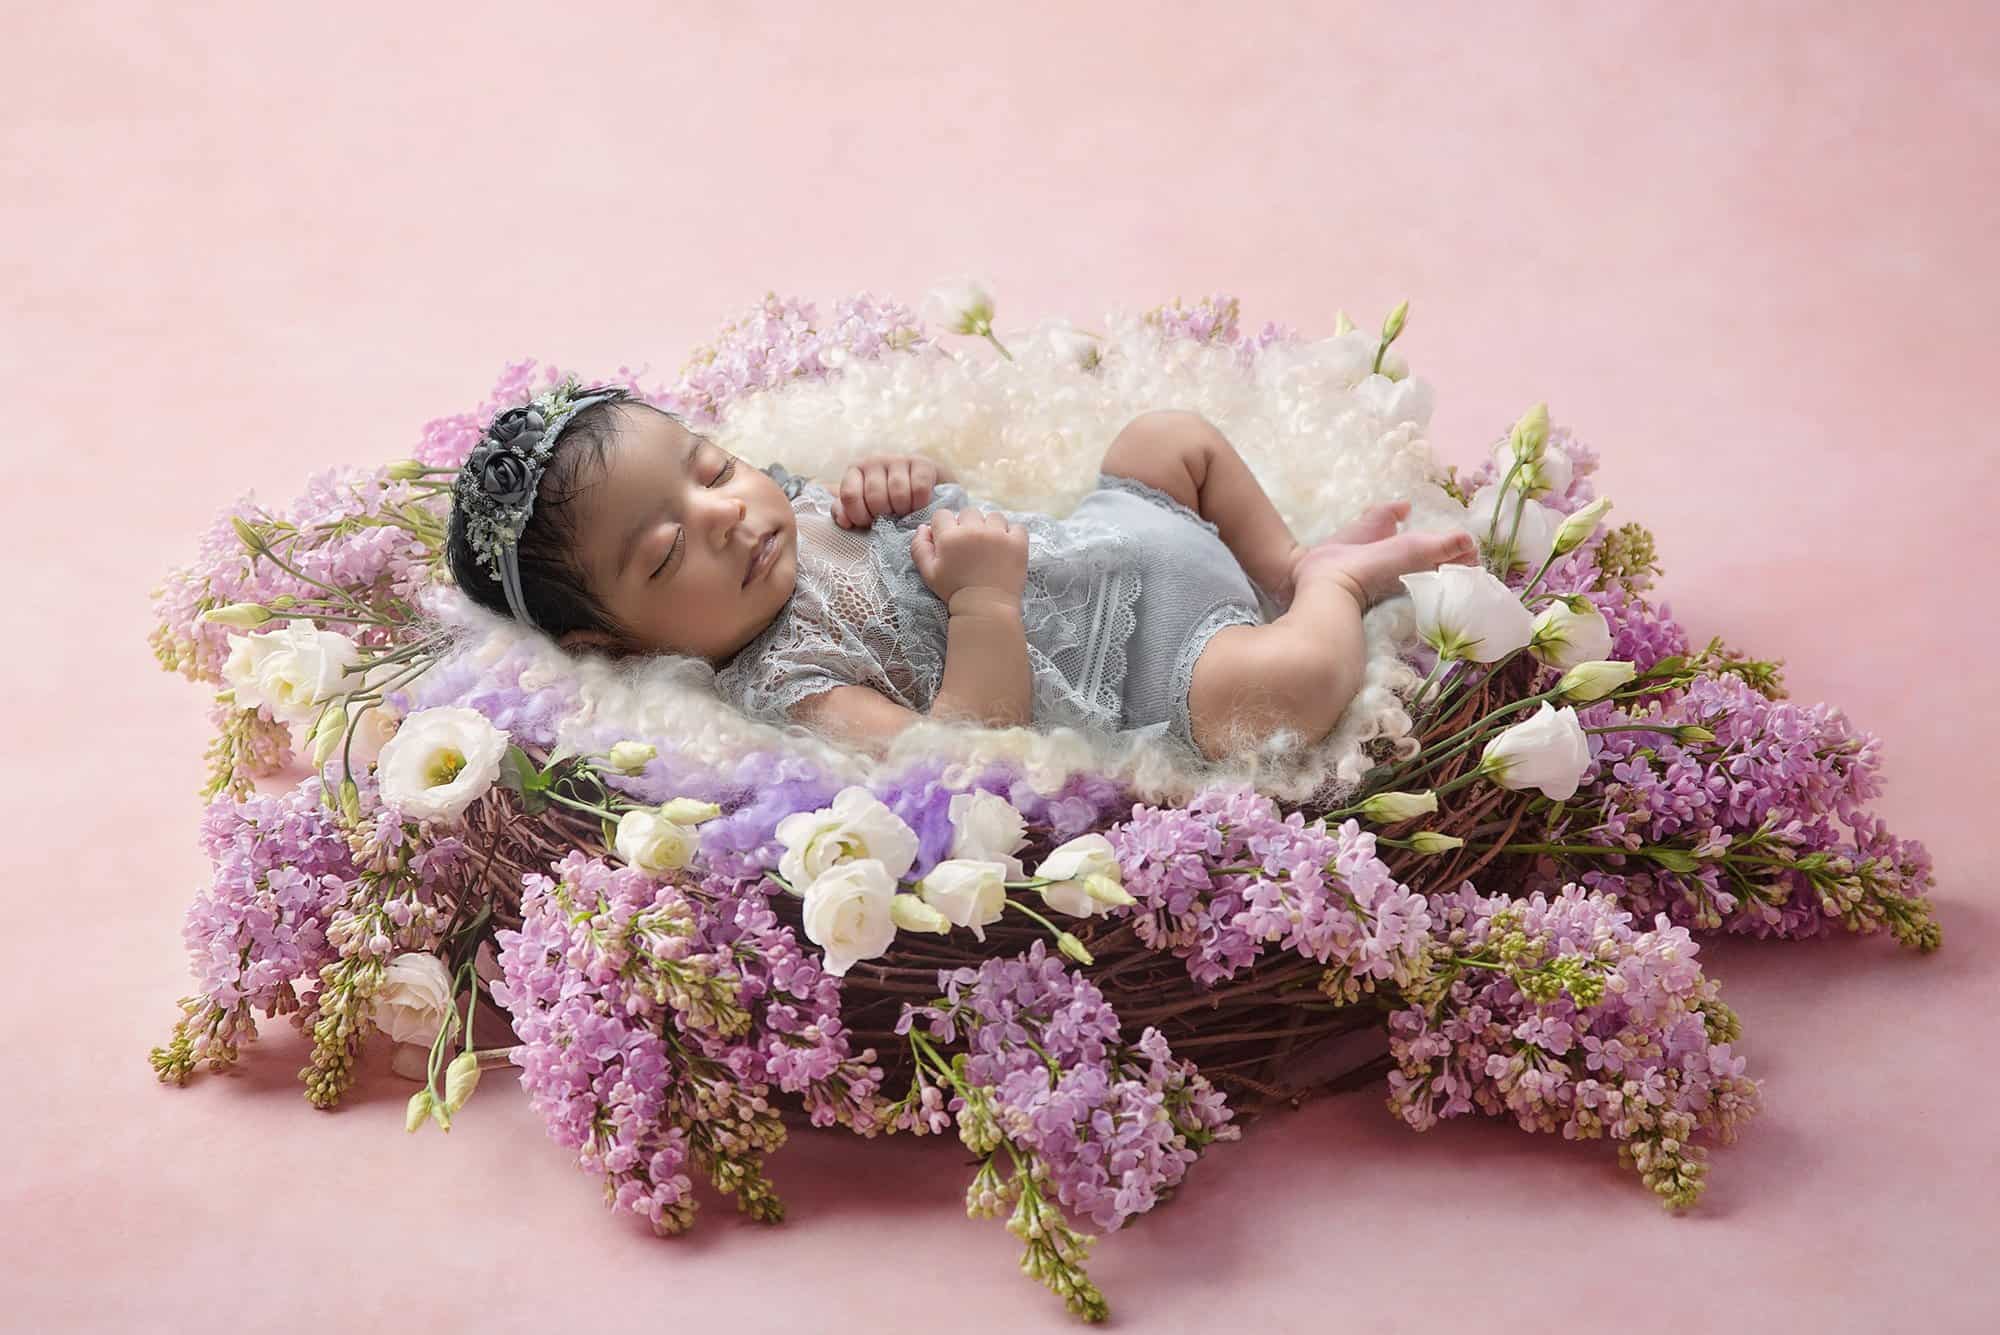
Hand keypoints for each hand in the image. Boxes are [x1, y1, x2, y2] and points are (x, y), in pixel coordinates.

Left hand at [833, 454, 945, 527]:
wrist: (922, 486)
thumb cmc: (886, 499)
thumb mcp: (863, 506)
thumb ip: (847, 512)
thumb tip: (844, 521)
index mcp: (855, 470)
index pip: (849, 494)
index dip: (858, 515)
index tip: (868, 523)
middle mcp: (874, 460)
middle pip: (875, 496)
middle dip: (883, 514)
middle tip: (889, 518)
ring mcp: (898, 459)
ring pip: (898, 492)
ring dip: (902, 510)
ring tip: (904, 513)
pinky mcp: (922, 463)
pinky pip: (919, 488)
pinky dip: (919, 503)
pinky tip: (917, 506)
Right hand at [909, 507, 1027, 607]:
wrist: (986, 609)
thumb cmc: (954, 592)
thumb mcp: (928, 573)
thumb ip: (920, 547)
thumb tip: (923, 527)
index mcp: (950, 536)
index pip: (942, 515)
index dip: (944, 527)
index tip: (951, 542)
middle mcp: (974, 530)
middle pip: (968, 512)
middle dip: (968, 525)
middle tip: (971, 546)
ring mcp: (998, 535)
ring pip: (993, 516)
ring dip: (991, 527)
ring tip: (991, 547)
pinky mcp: (1018, 543)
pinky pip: (1017, 526)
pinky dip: (1012, 535)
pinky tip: (1006, 548)